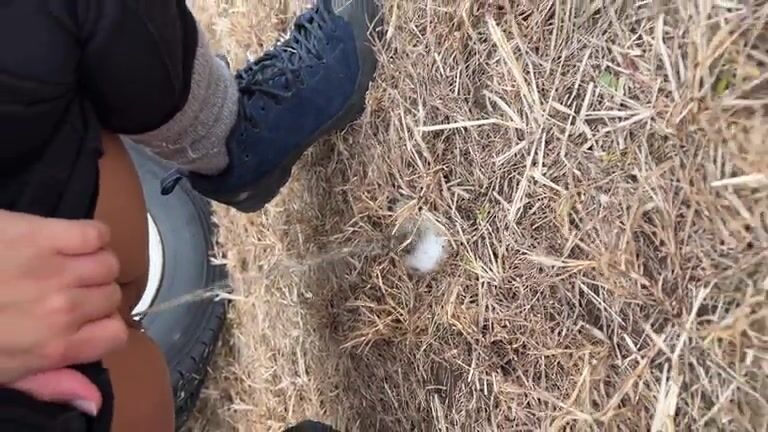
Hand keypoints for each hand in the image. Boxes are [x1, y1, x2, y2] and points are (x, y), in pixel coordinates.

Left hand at [0, 210, 127, 413]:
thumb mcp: (0, 374)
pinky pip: (95, 232)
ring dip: (93, 266)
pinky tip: (68, 243)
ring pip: (108, 263)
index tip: (83, 322)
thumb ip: (50, 385)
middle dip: (93, 296)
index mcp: (54, 346)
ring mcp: (55, 268)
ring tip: (67, 266)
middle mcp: (64, 307)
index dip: (101, 327)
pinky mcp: (41, 233)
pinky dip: (91, 237)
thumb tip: (95, 403)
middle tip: (66, 293)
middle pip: (111, 296)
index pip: (116, 334)